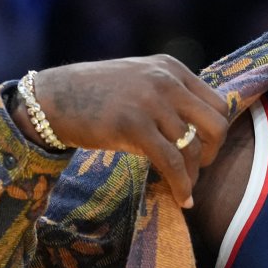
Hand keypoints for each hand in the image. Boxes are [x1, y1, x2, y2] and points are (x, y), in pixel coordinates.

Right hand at [14, 55, 229, 208]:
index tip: (205, 149)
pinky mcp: (133, 125)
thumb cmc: (94, 95)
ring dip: (192, 175)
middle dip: (212, 152)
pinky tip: (182, 200)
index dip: (216, 132)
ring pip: (192, 148)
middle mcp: (166, 81)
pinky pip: (171, 162)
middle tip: (198, 168)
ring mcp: (150, 101)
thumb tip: (198, 127)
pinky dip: (181, 185)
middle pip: (216, 124)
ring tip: (185, 190)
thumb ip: (169, 94)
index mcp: (172, 68)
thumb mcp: (139, 80)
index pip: (218, 103)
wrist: (50, 99)